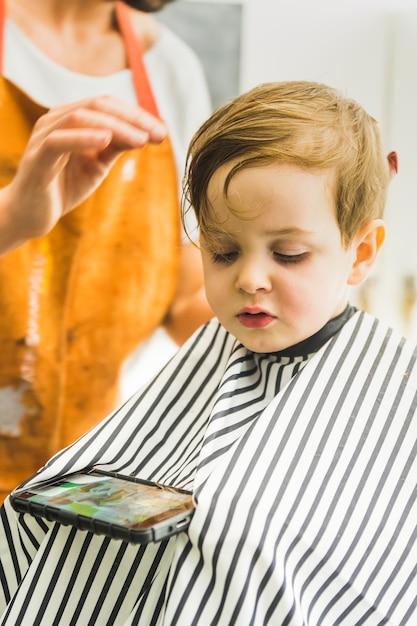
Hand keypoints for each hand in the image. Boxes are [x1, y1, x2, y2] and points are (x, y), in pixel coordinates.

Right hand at [0, 95, 166, 252]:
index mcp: (71, 119)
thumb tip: (144, 134)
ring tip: (141, 139)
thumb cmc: (63, 188)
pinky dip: (84, 138)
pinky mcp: (37, 157)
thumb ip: (114, 148)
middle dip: (132, 119)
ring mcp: (44, 136)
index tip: (162, 132)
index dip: (137, 116)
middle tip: (158, 134)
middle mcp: (56, 120)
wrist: (30, 216)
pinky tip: (106, 141)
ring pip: (81, 118)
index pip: (107, 106)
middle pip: (98, 106)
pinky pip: (59, 141)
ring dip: (115, 127)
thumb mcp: (96, 166)